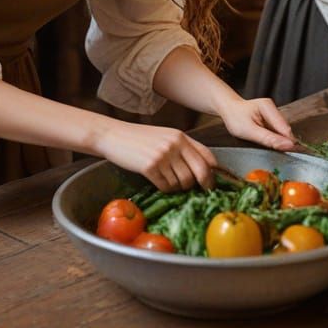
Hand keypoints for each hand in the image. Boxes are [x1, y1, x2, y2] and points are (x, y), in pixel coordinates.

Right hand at [97, 121, 216, 191]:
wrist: (114, 135)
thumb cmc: (139, 138)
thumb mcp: (164, 136)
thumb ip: (182, 148)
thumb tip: (201, 168)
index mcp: (180, 136)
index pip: (207, 155)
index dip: (213, 172)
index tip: (212, 182)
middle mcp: (175, 144)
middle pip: (200, 171)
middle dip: (203, 184)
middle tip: (201, 191)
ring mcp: (163, 155)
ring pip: (183, 182)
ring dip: (179, 187)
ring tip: (170, 182)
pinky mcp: (150, 167)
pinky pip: (166, 186)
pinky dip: (165, 188)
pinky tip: (158, 182)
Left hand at [218, 96, 295, 151]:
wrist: (228, 110)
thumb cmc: (235, 118)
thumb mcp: (249, 131)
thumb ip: (268, 139)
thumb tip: (288, 145)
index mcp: (268, 107)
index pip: (285, 128)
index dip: (287, 142)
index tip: (287, 153)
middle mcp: (273, 109)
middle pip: (285, 130)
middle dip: (281, 142)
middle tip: (271, 150)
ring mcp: (273, 114)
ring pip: (282, 132)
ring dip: (277, 141)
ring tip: (263, 143)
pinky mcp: (271, 119)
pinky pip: (277, 132)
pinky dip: (273, 139)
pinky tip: (264, 140)